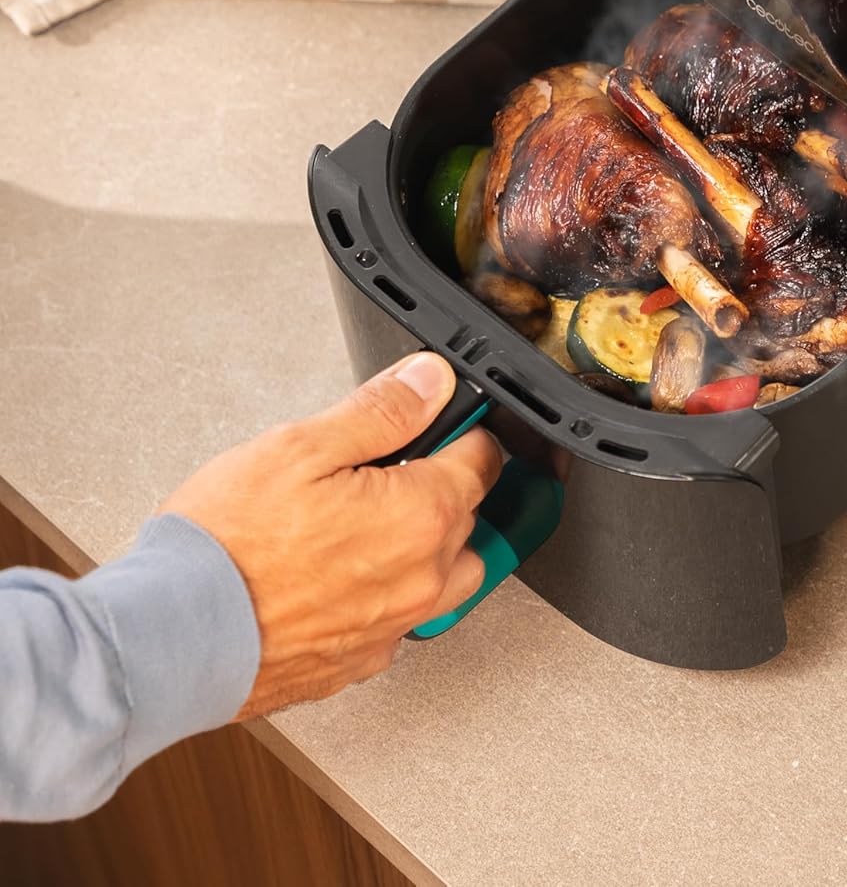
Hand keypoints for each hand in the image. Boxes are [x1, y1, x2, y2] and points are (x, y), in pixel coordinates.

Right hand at [161, 353, 501, 717]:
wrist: (168, 638)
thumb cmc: (225, 547)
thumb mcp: (301, 447)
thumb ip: (382, 411)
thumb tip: (432, 382)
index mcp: (421, 517)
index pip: (481, 460)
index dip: (460, 432)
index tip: (437, 424)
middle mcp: (422, 577)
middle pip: (467, 517)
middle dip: (439, 486)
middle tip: (385, 471)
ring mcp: (393, 627)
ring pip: (447, 576)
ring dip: (427, 546)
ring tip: (370, 524)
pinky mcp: (359, 662)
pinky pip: (400, 619)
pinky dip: (387, 594)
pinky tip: (341, 576)